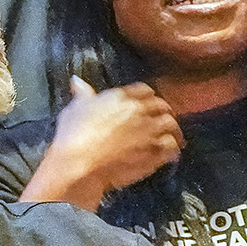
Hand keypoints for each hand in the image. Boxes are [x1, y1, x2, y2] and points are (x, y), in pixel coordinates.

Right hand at [27, 77, 180, 207]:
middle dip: (163, 111)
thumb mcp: (73, 109)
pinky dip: (172, 148)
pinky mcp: (154, 153)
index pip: (144, 90)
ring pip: (171, 125)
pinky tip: (170, 152)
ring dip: (172, 129)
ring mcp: (149, 133)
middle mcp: (139, 112)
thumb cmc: (74, 135)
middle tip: (162, 116)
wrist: (80, 163)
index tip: (146, 101)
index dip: (146, 95)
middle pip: (162, 106)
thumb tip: (77, 82)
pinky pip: (171, 147)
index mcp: (121, 98)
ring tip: (171, 135)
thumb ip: (82, 94)